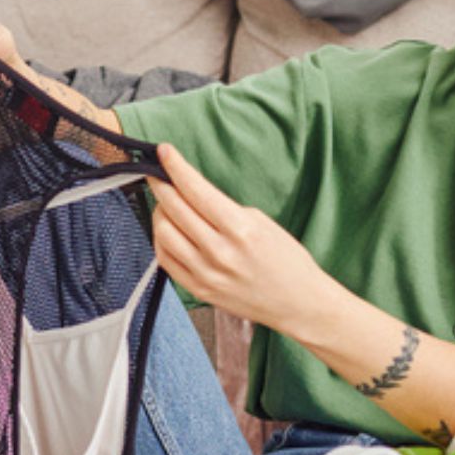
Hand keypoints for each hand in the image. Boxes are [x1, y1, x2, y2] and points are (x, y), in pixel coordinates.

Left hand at [145, 143, 330, 334]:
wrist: (297, 303)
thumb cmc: (286, 260)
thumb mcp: (261, 222)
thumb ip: (223, 209)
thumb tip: (191, 194)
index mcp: (239, 229)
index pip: (195, 190)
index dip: (175, 166)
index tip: (164, 151)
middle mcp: (219, 252)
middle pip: (173, 208)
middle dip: (160, 184)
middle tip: (157, 173)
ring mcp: (206, 273)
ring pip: (163, 232)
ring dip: (160, 212)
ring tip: (168, 205)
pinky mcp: (198, 290)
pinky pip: (165, 259)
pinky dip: (162, 239)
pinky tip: (170, 230)